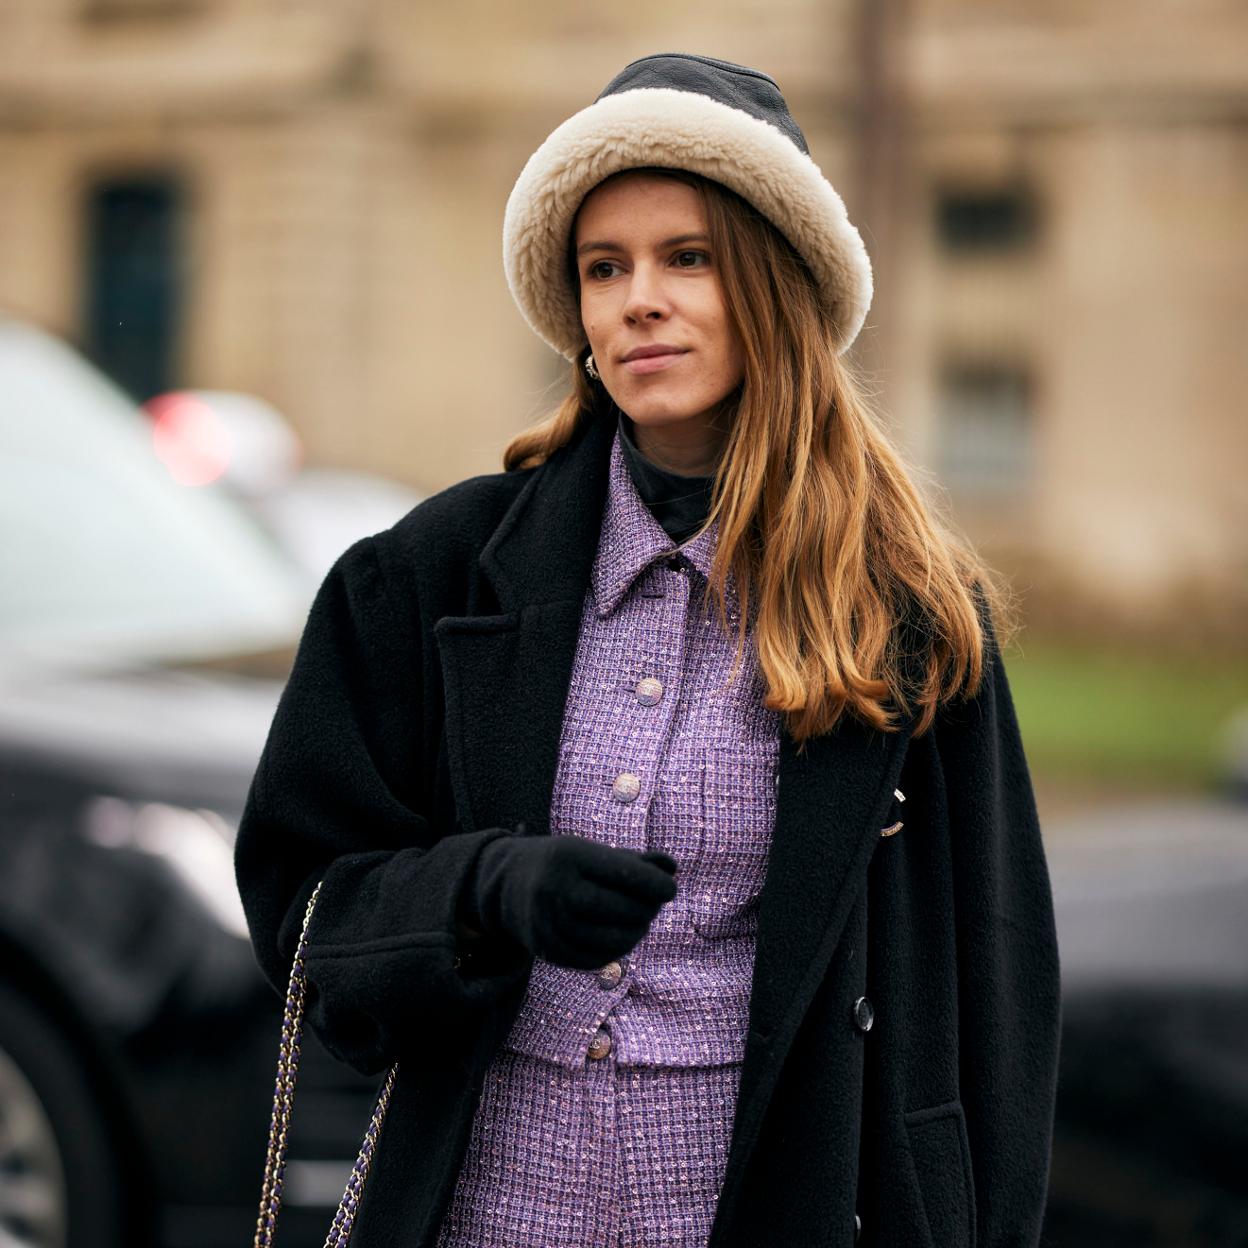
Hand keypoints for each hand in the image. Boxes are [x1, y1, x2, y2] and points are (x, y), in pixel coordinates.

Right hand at [467, 831, 677, 969]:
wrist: (505, 885)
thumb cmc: (562, 863)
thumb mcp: (591, 852)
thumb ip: (633, 860)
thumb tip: (671, 868)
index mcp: (568, 855)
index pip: (622, 873)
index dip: (653, 884)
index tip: (670, 889)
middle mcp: (554, 888)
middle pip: (619, 909)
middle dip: (647, 910)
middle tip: (654, 906)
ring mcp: (547, 922)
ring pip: (610, 940)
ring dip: (635, 933)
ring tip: (639, 923)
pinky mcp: (546, 949)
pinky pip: (594, 960)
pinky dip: (615, 952)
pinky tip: (620, 938)